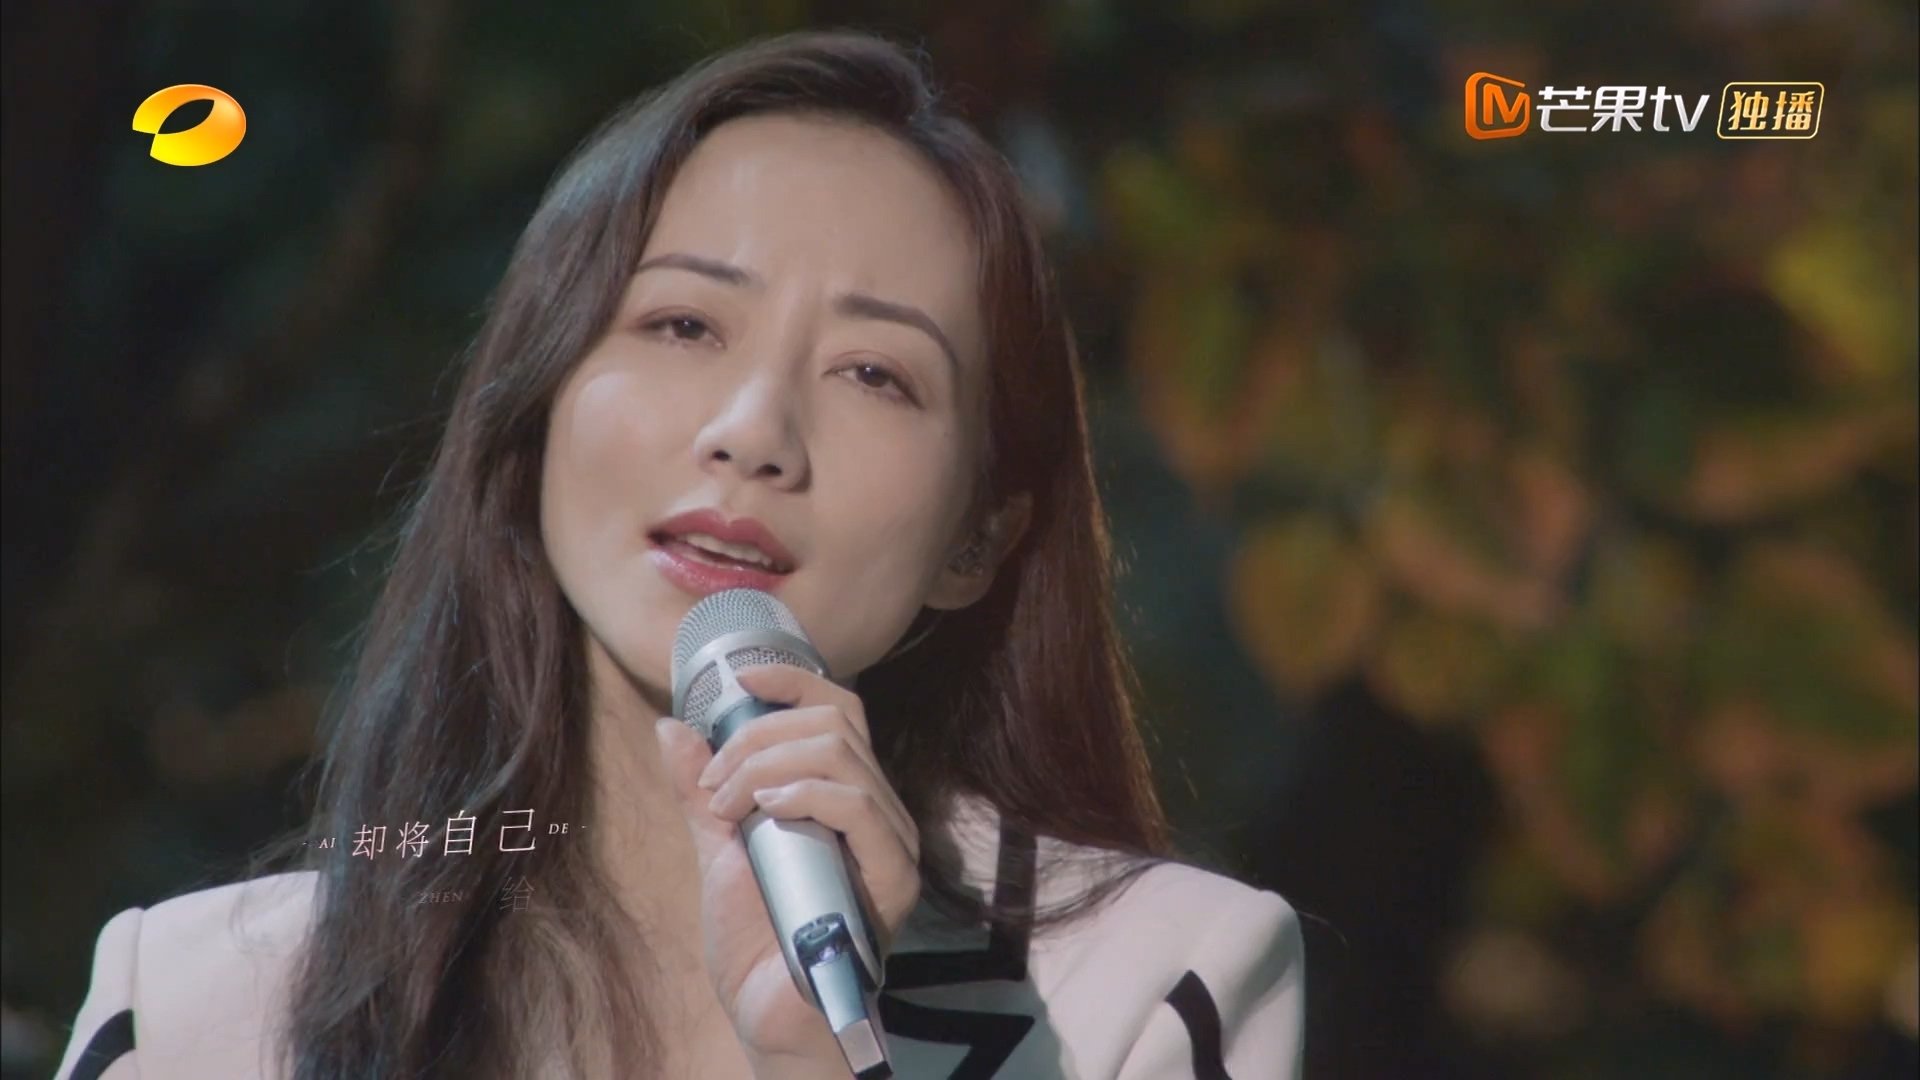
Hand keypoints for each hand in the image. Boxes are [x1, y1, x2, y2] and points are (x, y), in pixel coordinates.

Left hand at [653, 664, 921, 1068]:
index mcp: (844, 797)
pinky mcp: (892, 879)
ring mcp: (889, 844)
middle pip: (834, 722)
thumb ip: (702, 789)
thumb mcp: (718, 850)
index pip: (838, 710)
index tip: (738, 681)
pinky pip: (859, 805)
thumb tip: (672, 726)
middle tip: (714, 784)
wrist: (769, 1015)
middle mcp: (876, 812)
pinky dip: (805, 792)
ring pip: (841, 754)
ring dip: (767, 765)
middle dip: (758, 736)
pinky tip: (765, 812)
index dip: (792, 680)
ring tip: (728, 806)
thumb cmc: (755, 943)